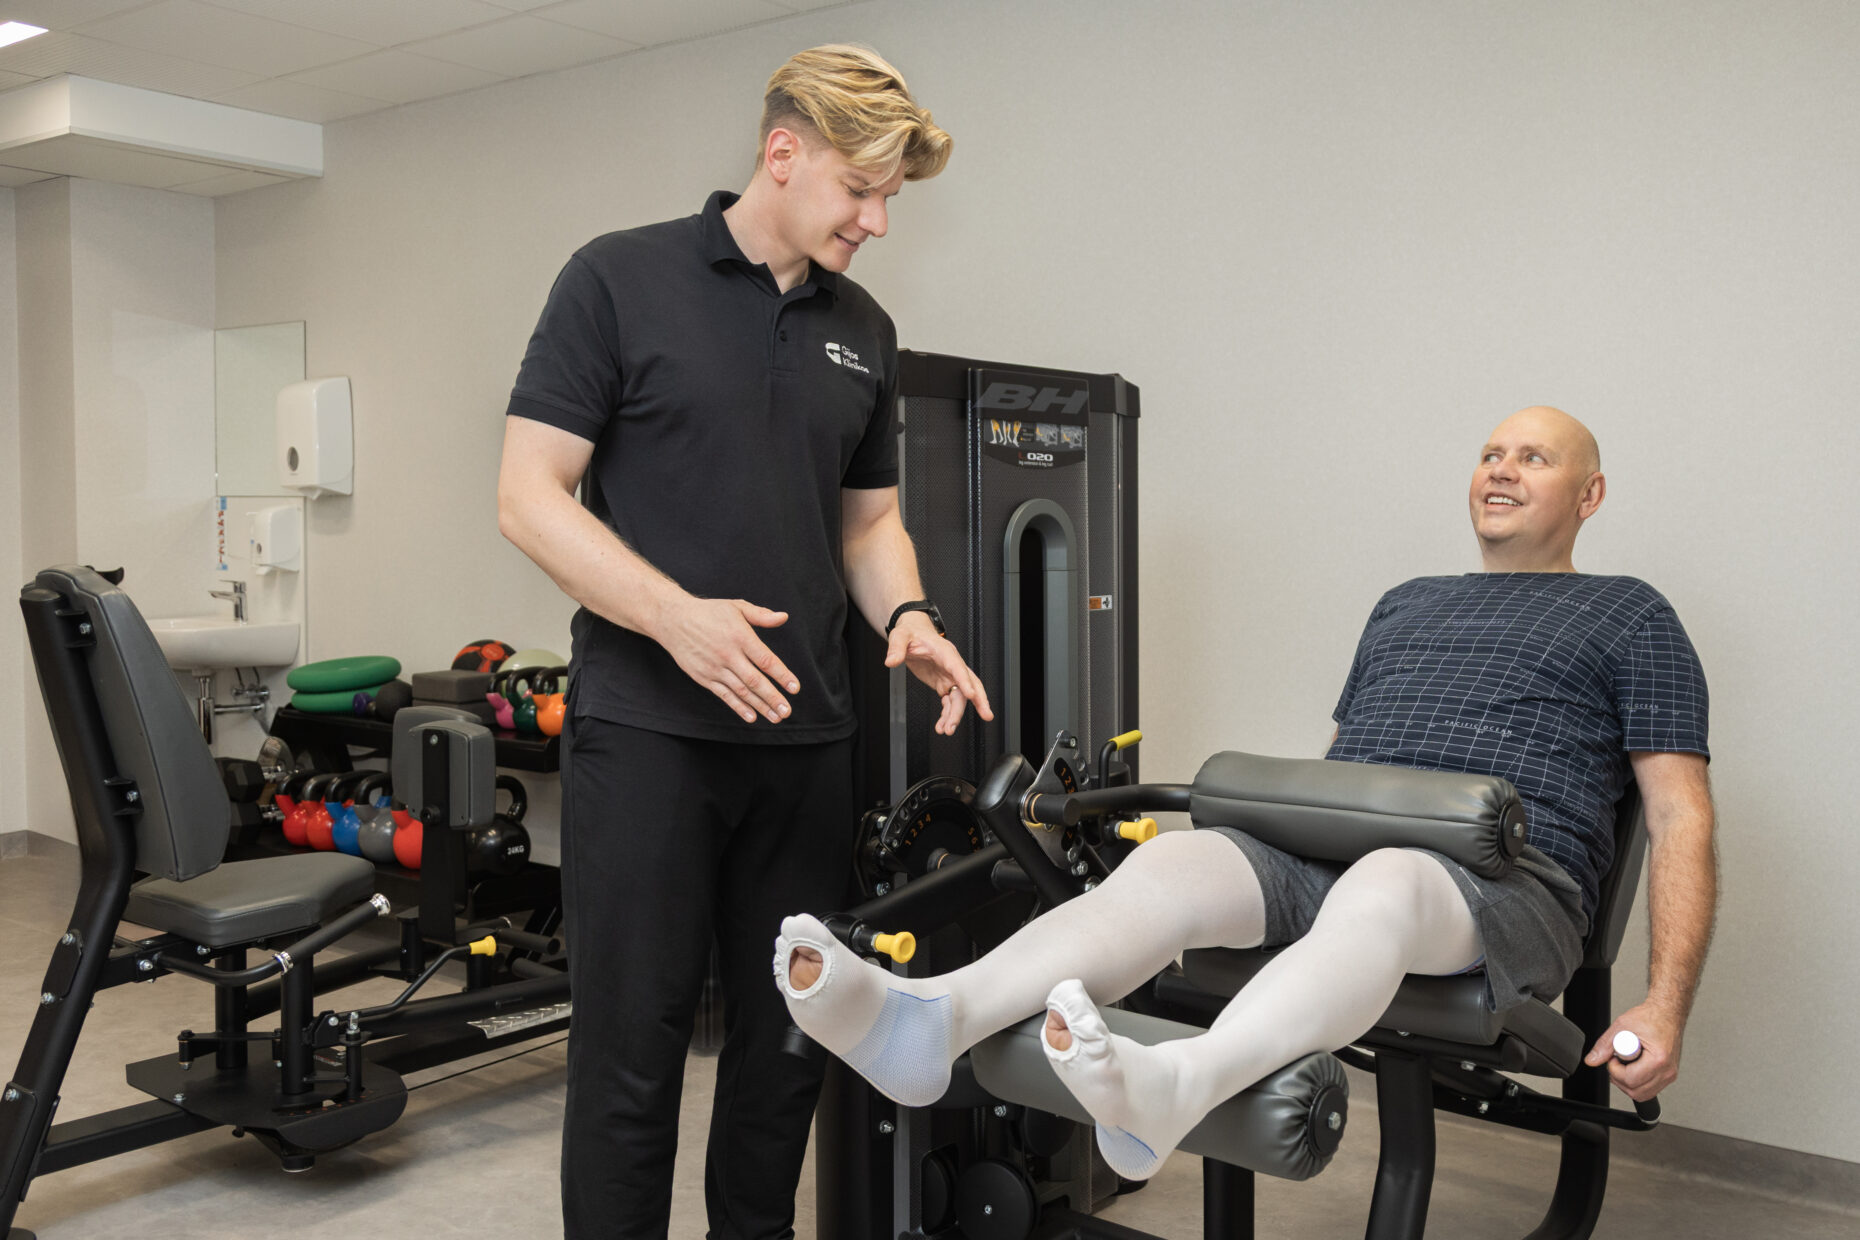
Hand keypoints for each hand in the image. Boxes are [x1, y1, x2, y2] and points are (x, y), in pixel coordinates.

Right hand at [655, 597, 799, 723]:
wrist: (673, 620)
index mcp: (740, 636)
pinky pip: (724, 695)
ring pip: (741, 691)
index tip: (795, 688)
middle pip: (755, 681)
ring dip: (760, 706)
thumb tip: (784, 617)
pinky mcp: (704, 677)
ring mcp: (715, 668)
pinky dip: (738, 707)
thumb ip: (761, 615)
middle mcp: (728, 654)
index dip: (782, 675)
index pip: (766, 660)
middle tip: (787, 711)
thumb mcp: (736, 607)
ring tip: (776, 717)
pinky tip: (751, 716)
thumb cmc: (708, 612)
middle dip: (773, 698)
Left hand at [885, 613, 993, 735]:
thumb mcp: (900, 636)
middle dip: (979, 700)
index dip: (966, 682)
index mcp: (945, 652)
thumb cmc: (912, 633)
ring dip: (955, 715)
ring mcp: (949, 676)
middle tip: (986, 715)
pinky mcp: (943, 683)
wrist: (913, 634)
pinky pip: (950, 702)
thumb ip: (896, 648)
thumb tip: (891, 661)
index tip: (971, 695)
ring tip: (947, 730)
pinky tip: (942, 725)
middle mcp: (952, 665)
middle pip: (970, 684)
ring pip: (959, 698)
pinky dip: (947, 714)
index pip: (959, 668)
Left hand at [1584, 1001, 1682, 1102]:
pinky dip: (1638, 1082)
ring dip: (1628, 1082)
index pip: (1630, 1079)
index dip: (1614, 1069)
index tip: (1613, 1057)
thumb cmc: (1651, 1017)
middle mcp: (1667, 1070)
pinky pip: (1650, 1089)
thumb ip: (1604, 1045)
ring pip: (1643, 1094)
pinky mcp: (1669, 1075)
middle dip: (1619, 1078)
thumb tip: (1592, 1060)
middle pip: (1636, 1091)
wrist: (1667, 1013)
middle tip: (1616, 1061)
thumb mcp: (1622, 1026)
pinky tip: (1634, 1067)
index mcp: (1659, 1059)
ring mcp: (1669, 1075)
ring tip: (1626, 1063)